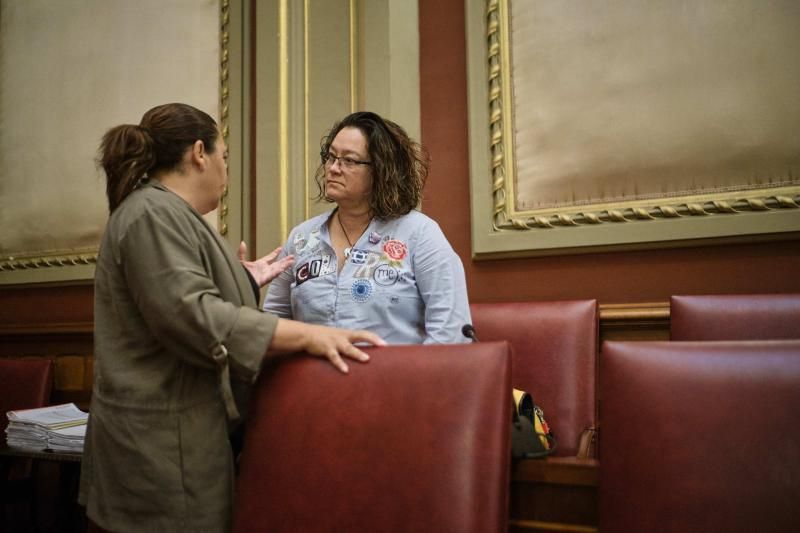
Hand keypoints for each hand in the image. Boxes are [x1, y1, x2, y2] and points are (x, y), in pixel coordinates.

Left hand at [238, 241, 293, 286]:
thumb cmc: (238, 274)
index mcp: (259, 264)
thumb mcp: (239, 261)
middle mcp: (264, 269)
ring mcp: (265, 275)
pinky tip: (283, 268)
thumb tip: (242, 243)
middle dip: (285, 260)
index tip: (281, 248)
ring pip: (278, 268)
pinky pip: (272, 275)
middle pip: (277, 263)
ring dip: (285, 265)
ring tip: (292, 261)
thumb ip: (242, 252)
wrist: (237, 283)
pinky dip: (278, 272)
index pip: (269, 257)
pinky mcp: (264, 280)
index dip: (275, 253)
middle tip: (292, 257)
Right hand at [271, 320, 386, 373]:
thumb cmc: (323, 338)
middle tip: (382, 345)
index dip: (374, 338)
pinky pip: (334, 357)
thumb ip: (348, 344)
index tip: (385, 344)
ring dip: (357, 353)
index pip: (364, 333)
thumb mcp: (337, 338)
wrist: (305, 334)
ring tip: (366, 359)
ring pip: (348, 348)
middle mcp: (343, 336)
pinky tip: (346, 370)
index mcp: (346, 334)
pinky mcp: (326, 349)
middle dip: (372, 340)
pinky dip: (340, 364)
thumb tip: (359, 355)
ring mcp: (334, 342)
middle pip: (360, 336)